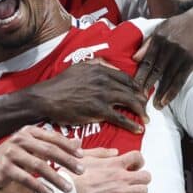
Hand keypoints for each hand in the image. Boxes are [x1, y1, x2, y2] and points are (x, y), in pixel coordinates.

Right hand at [0, 125, 83, 192]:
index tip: (82, 157)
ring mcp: (10, 152)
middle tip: (81, 171)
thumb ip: (54, 145)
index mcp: (28, 131)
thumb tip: (79, 143)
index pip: (53, 137)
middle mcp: (19, 139)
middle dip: (67, 161)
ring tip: (68, 188)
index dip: (68, 147)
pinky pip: (26, 178)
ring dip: (56, 178)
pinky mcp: (4, 168)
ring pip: (39, 165)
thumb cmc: (15, 159)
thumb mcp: (34, 149)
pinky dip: (39, 186)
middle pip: (49, 150)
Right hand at [31, 60, 148, 133]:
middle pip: (131, 90)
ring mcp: (102, 95)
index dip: (136, 87)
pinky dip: (133, 124)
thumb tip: (107, 65)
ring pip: (130, 102)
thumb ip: (94, 64)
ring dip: (141, 111)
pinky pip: (121, 117)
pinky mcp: (99, 110)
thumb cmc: (60, 85)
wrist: (47, 98)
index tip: (140, 93)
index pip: (126, 78)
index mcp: (100, 69)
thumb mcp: (78, 67)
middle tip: (146, 107)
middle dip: (142, 100)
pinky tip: (139, 128)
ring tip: (146, 119)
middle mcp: (104, 80)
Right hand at [74, 150, 149, 192]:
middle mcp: (120, 177)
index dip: (139, 161)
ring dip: (139, 192)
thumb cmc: (71, 174)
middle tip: (134, 181)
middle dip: (142, 178)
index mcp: (113, 163)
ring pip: (143, 191)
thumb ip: (102, 153)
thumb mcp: (84, 157)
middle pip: (146, 176)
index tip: (134, 166)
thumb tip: (116, 151)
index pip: (138, 157)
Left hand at [133, 3, 192, 107]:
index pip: (145, 60)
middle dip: (145, 86)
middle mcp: (167, 46)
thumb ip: (148, 43)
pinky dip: (172, 92)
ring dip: (159, 93)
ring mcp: (180, 54)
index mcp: (158, 38)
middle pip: (154, 70)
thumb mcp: (162, 28)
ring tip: (153, 105)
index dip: (138, 75)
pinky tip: (165, 101)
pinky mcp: (191, 60)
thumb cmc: (181, 24)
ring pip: (166, 77)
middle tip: (138, 99)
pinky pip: (179, 79)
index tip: (131, 87)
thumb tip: (134, 58)